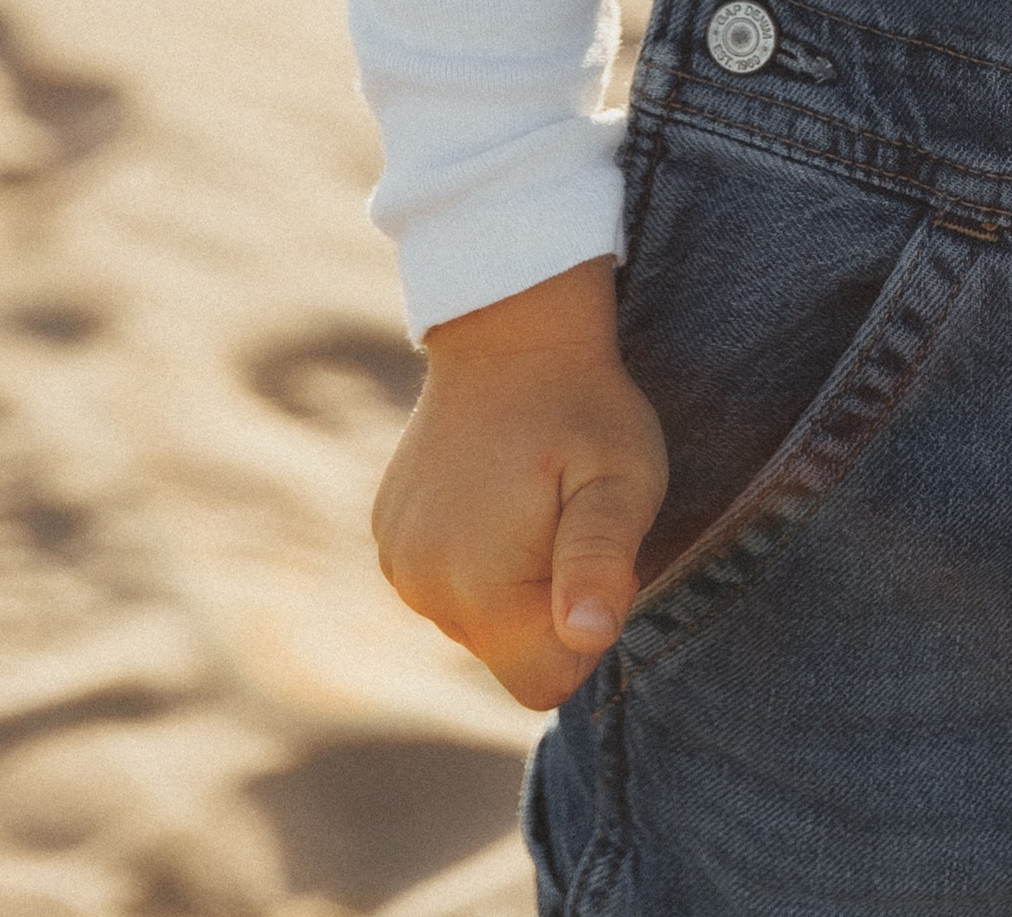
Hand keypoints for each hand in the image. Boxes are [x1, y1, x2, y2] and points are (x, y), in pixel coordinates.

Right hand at [373, 257, 667, 708]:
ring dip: (511, 581)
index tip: (591, 558)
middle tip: (565, 519)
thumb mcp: (622, 476)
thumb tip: (588, 636)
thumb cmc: (582, 405)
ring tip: (529, 500)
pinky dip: (475, 556)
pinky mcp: (388, 537)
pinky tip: (493, 493)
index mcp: (481, 588)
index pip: (545, 684)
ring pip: (476, 622)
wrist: (509, 328)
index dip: (582, 631)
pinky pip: (446, 584)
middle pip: (508, 655)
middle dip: (546, 606)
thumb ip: (604, 561)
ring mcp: (398, 562)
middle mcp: (423, 587)